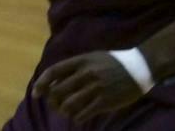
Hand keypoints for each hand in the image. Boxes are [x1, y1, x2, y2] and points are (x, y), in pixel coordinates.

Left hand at [30, 50, 147, 122]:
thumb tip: (56, 81)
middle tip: (55, 105)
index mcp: (81, 61)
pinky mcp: (105, 101)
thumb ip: (76, 67)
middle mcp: (85, 74)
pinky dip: (77, 118)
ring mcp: (95, 88)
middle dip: (53, 101)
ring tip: (67, 112)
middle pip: (58, 91)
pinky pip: (83, 114)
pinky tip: (79, 117)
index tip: (35, 94)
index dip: (42, 84)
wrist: (139, 68)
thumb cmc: (114, 62)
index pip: (53, 72)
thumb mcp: (93, 58)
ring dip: (64, 111)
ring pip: (69, 105)